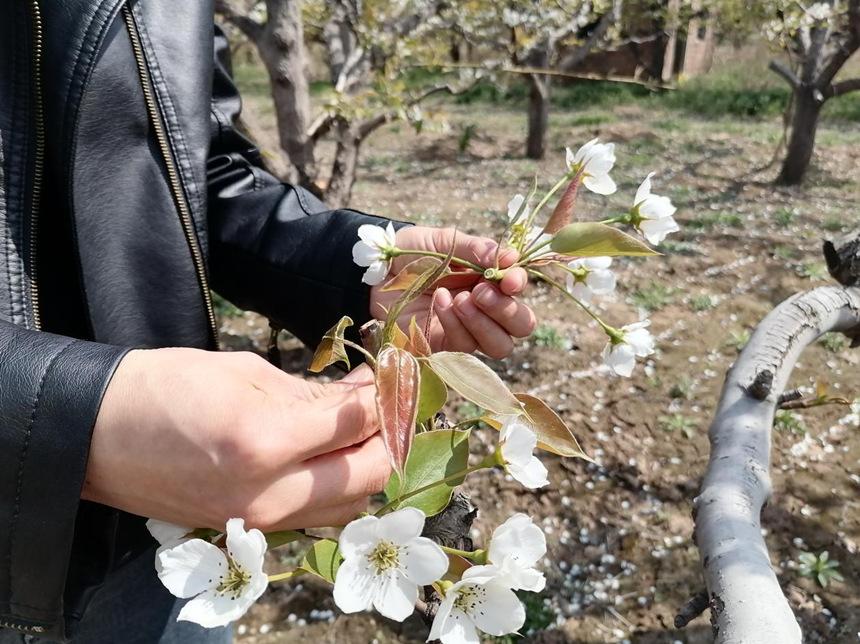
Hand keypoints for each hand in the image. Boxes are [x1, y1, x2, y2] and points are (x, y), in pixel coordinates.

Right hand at [84, 350, 389, 530]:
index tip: (392, 375)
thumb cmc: (165, 387)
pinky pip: (318, 516)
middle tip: (387, 403)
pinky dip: (339, 487)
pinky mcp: (252, 530)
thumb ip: (313, 392)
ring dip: (368, 465)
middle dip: (389, 435)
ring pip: (351, 505)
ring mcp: (261, 520)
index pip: (358, 424)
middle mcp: (271, 493)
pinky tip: (332, 456)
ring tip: (363, 428)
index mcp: (266, 440)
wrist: (96, 435)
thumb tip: (365, 392)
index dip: (384, 396)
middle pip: (369, 474)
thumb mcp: (245, 372)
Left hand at [369, 226, 536, 358]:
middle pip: (521, 326)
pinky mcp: (445, 347)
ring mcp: (467, 331)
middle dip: (506, 310)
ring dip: (481, 321)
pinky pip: (465, 346)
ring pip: (499, 345)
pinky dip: (455, 324)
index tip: (509, 278)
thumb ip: (476, 250)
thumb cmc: (410, 254)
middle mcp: (485, 309)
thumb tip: (510, 258)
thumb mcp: (445, 243)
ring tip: (457, 298)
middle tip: (479, 291)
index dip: (519, 286)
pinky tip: (439, 302)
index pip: (519, 292)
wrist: (373, 272)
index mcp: (489, 281)